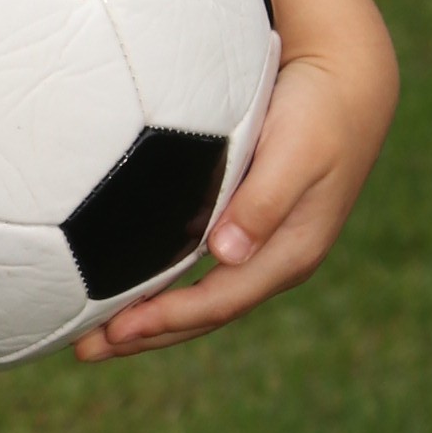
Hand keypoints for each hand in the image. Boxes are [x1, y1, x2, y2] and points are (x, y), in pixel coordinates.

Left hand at [74, 35, 392, 359]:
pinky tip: (125, 289)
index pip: (218, 302)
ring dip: (147, 319)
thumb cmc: (319, 112)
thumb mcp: (296, 153)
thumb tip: (228, 253)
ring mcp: (259, 247)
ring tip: (92, 334)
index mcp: (289, 253)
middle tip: (83, 350)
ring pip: (198, 298)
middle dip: (144, 336)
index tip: (115, 331)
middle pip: (203, 315)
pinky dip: (161, 288)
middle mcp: (273, 261)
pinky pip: (197, 272)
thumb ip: (263, 201)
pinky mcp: (245, 227)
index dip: (165, 320)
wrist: (348, 83)